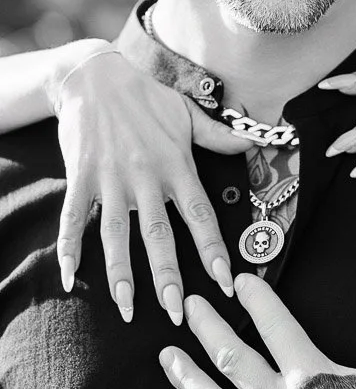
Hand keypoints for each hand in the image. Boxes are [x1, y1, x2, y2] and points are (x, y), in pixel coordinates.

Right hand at [54, 49, 250, 323]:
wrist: (94, 75)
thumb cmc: (147, 97)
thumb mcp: (188, 113)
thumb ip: (220, 135)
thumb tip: (255, 141)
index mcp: (177, 165)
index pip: (201, 215)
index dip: (213, 250)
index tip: (226, 282)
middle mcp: (146, 177)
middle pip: (158, 234)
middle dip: (168, 277)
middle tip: (177, 313)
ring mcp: (111, 179)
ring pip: (116, 234)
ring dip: (121, 273)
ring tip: (127, 308)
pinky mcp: (81, 177)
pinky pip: (73, 218)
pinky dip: (69, 249)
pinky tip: (70, 279)